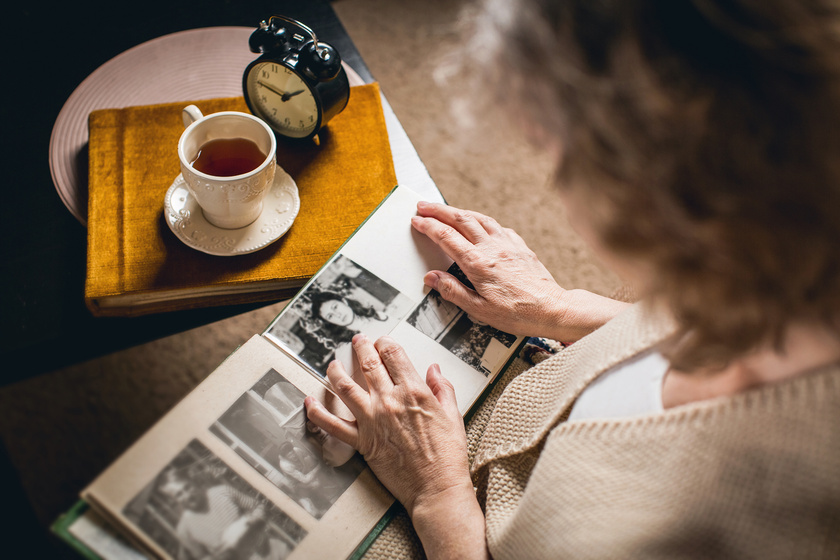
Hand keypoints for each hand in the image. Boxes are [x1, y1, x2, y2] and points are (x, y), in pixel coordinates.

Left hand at [305, 334, 470, 514]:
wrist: (436, 488)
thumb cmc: (447, 456)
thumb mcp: (453, 415)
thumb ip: (443, 388)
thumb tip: (434, 370)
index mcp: (414, 392)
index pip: (393, 355)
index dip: (385, 343)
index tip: (382, 341)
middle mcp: (390, 402)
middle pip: (369, 365)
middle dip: (361, 348)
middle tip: (357, 342)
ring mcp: (372, 421)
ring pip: (345, 387)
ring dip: (336, 371)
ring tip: (333, 364)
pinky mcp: (362, 442)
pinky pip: (332, 425)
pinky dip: (317, 413)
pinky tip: (309, 402)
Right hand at [411, 202, 628, 343]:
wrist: (553, 309)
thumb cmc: (518, 313)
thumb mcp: (479, 310)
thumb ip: (453, 291)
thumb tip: (432, 278)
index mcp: (478, 264)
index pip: (446, 237)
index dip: (428, 226)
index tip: (416, 220)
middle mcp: (492, 248)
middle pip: (460, 219)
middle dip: (438, 210)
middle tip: (423, 206)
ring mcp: (508, 244)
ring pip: (479, 218)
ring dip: (459, 211)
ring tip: (446, 209)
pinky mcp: (520, 246)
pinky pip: (497, 226)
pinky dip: (483, 220)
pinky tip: (480, 224)